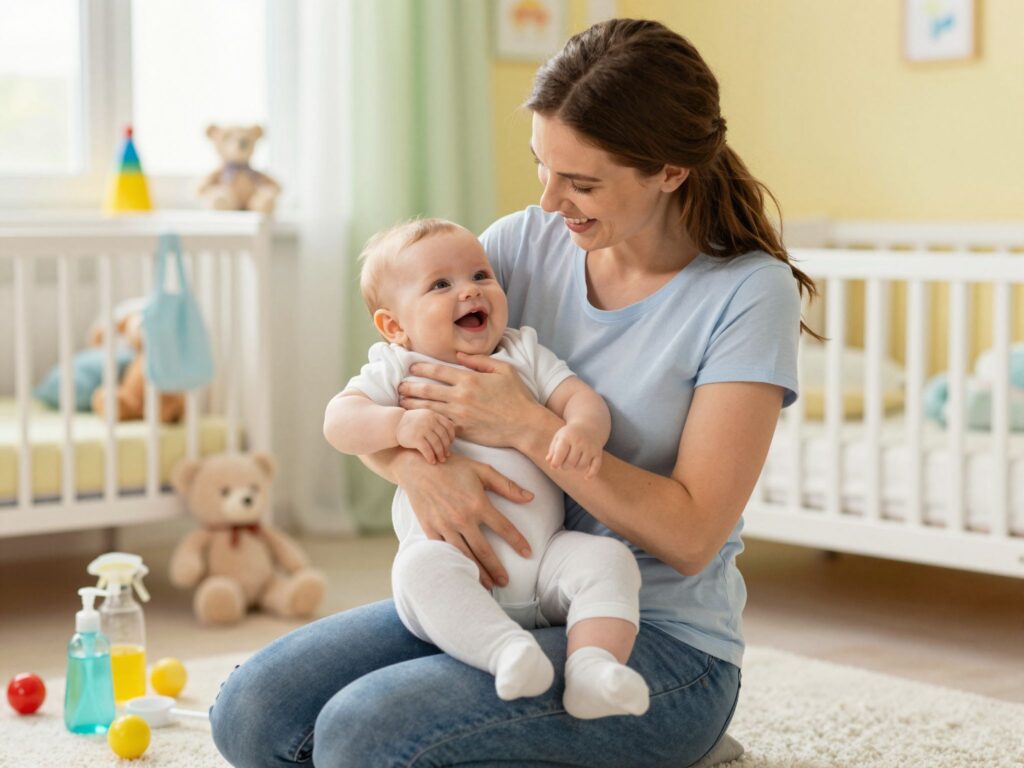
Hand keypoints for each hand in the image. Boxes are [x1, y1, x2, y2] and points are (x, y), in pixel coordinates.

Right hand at [396, 409, 454, 463]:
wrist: (393, 424)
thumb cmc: (412, 424)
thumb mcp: (425, 417)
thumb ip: (436, 423)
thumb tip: (452, 437)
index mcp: (433, 415)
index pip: (449, 426)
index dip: (451, 436)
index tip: (449, 444)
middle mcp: (429, 420)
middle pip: (443, 437)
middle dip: (446, 448)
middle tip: (446, 455)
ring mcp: (422, 429)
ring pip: (437, 444)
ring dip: (440, 454)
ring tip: (441, 460)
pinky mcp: (415, 438)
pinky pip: (427, 450)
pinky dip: (430, 457)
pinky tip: (431, 462)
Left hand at [397, 354, 540, 449]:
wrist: (524, 425)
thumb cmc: (517, 396)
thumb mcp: (504, 370)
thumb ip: (480, 361)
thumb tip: (459, 354)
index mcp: (469, 379)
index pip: (438, 371)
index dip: (421, 367)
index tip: (411, 366)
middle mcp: (460, 396)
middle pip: (427, 389)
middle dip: (410, 386)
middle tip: (398, 384)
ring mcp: (459, 415)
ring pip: (428, 407)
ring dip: (412, 403)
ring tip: (400, 400)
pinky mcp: (461, 430)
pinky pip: (438, 424)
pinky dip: (426, 420)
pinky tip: (417, 418)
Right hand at [398, 453, 533, 588]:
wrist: (418, 466)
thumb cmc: (453, 466)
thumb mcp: (482, 470)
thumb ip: (507, 486)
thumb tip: (531, 497)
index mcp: (478, 503)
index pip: (504, 527)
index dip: (517, 542)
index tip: (528, 553)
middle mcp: (462, 518)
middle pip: (484, 550)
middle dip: (496, 569)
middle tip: (505, 582)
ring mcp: (445, 525)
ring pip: (464, 555)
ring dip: (477, 572)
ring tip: (488, 586)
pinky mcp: (430, 529)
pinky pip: (444, 552)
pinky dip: (454, 564)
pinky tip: (461, 573)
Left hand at [546, 424, 602, 478]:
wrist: (589, 425)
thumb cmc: (570, 434)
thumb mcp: (559, 437)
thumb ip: (553, 450)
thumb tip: (549, 461)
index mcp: (567, 437)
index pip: (560, 454)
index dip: (555, 463)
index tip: (554, 466)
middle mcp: (580, 441)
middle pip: (570, 463)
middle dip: (565, 466)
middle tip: (564, 464)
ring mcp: (590, 447)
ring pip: (581, 466)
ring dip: (575, 468)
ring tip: (572, 463)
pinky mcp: (598, 452)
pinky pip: (595, 466)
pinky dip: (591, 473)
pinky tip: (586, 477)